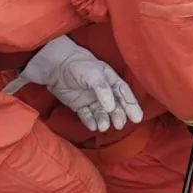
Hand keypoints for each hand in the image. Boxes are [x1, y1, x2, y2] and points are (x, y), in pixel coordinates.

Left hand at [21, 35, 143, 131]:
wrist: (56, 65)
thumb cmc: (79, 65)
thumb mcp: (94, 73)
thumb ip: (103, 89)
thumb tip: (111, 107)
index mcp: (111, 80)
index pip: (124, 94)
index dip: (131, 105)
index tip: (137, 118)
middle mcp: (103, 91)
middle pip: (115, 106)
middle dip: (118, 116)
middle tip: (119, 125)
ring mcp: (91, 99)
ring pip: (101, 113)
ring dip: (104, 120)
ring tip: (103, 127)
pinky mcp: (79, 106)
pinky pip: (87, 116)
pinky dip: (90, 122)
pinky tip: (92, 127)